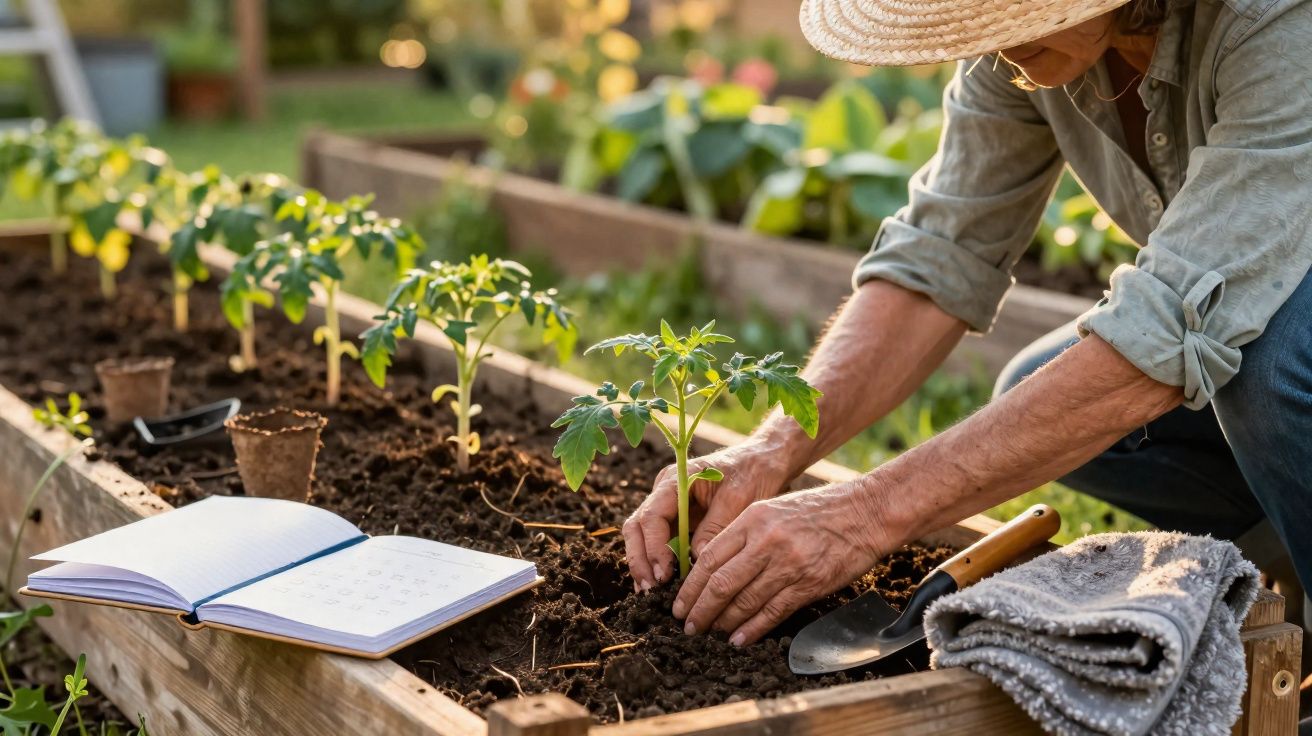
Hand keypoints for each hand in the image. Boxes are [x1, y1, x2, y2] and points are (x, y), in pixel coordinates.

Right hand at [623, 441, 792, 591]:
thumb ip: (716, 527)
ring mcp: (668, 506)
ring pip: (642, 537)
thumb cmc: (752, 474)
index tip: (664, 574)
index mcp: (676, 480)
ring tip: (649, 593)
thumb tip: (696, 559)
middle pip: (638, 527)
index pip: (652, 515)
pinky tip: (658, 586)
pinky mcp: (676, 520)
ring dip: (644, 564)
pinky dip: (655, 563)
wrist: (762, 462)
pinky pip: (658, 543)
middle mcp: (664, 492)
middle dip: (640, 559)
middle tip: (649, 589)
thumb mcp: (739, 498)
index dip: (654, 547)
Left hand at [671, 482, 891, 645]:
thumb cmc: (817, 511)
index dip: (690, 586)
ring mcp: (788, 564)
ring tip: (711, 633)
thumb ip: (743, 535)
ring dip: (723, 622)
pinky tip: (739, 639)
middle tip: (688, 625)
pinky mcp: (808, 584)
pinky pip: (772, 612)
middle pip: (720, 583)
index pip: (709, 558)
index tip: (680, 604)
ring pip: (744, 601)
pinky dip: (752, 629)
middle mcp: (766, 541)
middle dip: (699, 609)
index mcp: (752, 519)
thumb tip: (712, 568)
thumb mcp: (772, 510)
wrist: (864, 513)